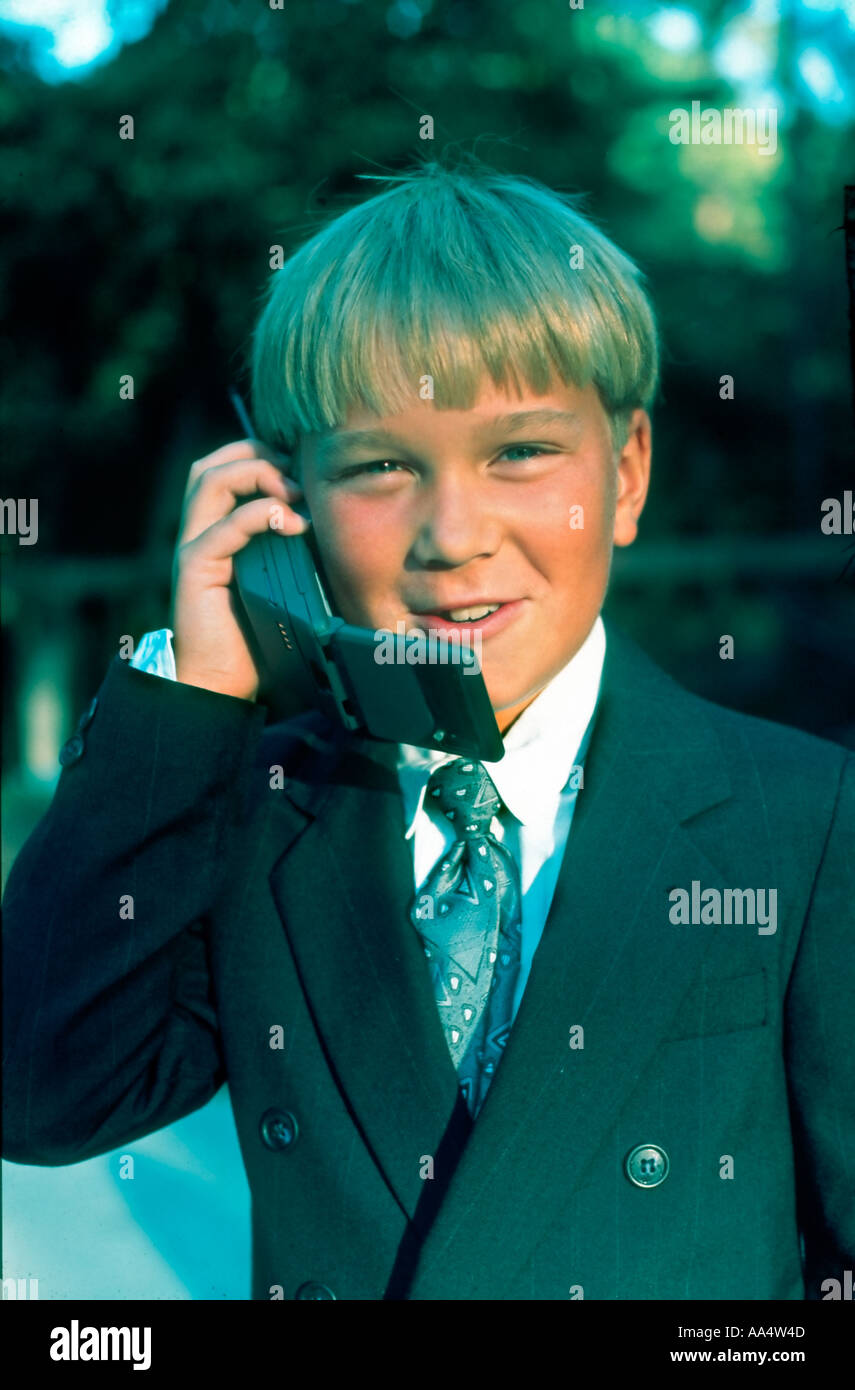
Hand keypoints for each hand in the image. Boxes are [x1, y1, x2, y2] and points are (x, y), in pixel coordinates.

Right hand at [168, 439, 307, 699]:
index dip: (260, 457)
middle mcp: (199, 533)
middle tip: (297, 475)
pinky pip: (225, 525)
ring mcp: (194, 547)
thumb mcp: (280, 584)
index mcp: (215, 532)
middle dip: (256, 455)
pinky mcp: (195, 567)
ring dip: (257, 475)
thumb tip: (332, 529)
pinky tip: (292, 524)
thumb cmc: (253, 638)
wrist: (220, 682)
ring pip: (211, 480)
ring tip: (294, 495)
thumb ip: (292, 553)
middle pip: (212, 465)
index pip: (224, 470)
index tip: (302, 474)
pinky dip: (260, 515)